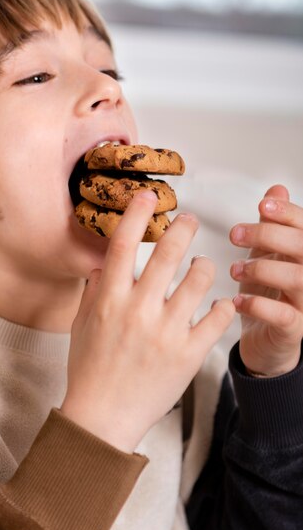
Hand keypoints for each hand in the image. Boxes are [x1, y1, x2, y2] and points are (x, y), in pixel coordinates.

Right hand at [61, 192, 234, 452]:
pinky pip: (218, 317)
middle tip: (190, 221)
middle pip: (168, 252)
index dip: (136, 213)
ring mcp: (166, 332)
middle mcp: (138, 310)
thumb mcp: (82, 327)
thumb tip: (103, 265)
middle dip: (183, 227)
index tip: (146, 196)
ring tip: (202, 269)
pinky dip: (223, 306)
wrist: (103, 417)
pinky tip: (219, 305)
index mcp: (110, 300)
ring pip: (200, 278)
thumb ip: (93, 292)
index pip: (123, 244)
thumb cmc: (89, 371)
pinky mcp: (189, 354)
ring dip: (204, 267)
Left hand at [230, 185, 302, 376]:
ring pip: (297, 278)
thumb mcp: (266, 254)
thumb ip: (273, 226)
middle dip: (268, 235)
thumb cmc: (266, 293)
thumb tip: (276, 189)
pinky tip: (236, 301)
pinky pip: (282, 315)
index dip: (287, 212)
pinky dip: (257, 305)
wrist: (264, 339)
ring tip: (233, 269)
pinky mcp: (295, 329)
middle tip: (235, 235)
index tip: (261, 205)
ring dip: (262, 268)